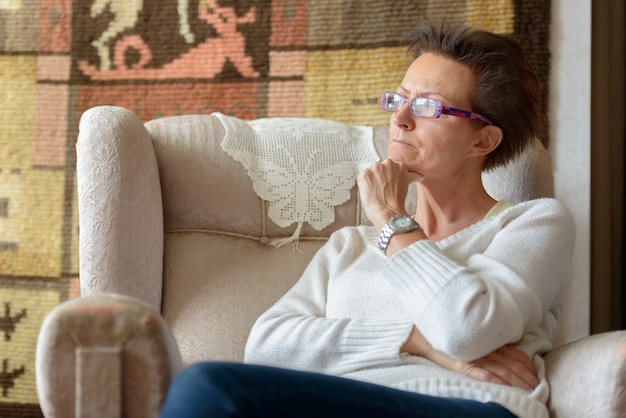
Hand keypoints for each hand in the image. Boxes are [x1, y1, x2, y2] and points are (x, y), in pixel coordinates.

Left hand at [357, 159, 419, 228]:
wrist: (388, 212)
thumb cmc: (397, 202)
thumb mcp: (406, 185)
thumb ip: (411, 177)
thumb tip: (420, 176)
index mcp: (399, 165)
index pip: (390, 168)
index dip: (387, 178)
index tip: (388, 186)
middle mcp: (388, 163)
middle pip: (380, 169)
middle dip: (380, 178)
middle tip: (382, 190)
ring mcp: (376, 168)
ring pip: (371, 173)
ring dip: (371, 181)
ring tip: (376, 192)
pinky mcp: (365, 174)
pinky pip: (362, 178)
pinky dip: (363, 185)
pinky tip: (369, 192)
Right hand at [402, 327, 537, 390]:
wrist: (424, 335)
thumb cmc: (450, 335)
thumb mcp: (474, 335)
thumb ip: (491, 339)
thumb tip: (515, 339)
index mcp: (488, 342)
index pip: (514, 353)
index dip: (528, 364)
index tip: (536, 373)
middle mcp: (484, 349)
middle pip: (511, 364)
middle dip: (526, 377)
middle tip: (536, 386)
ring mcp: (474, 357)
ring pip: (502, 371)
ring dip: (516, 382)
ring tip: (528, 391)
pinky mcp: (462, 365)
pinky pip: (481, 374)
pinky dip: (493, 380)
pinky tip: (501, 387)